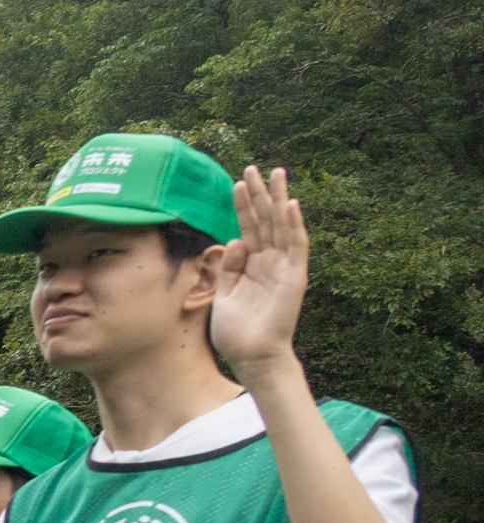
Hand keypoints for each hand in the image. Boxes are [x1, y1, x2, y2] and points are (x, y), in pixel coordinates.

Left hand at [211, 165, 309, 376]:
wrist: (251, 355)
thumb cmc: (237, 330)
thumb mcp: (225, 293)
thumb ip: (230, 266)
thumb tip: (237, 240)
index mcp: (252, 264)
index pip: (248, 227)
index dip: (243, 205)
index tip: (237, 183)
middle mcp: (269, 261)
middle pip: (266, 220)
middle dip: (260, 194)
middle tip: (255, 167)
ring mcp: (284, 267)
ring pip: (282, 226)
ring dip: (279, 199)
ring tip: (276, 173)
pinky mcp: (294, 277)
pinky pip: (296, 247)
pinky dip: (293, 226)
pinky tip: (289, 205)